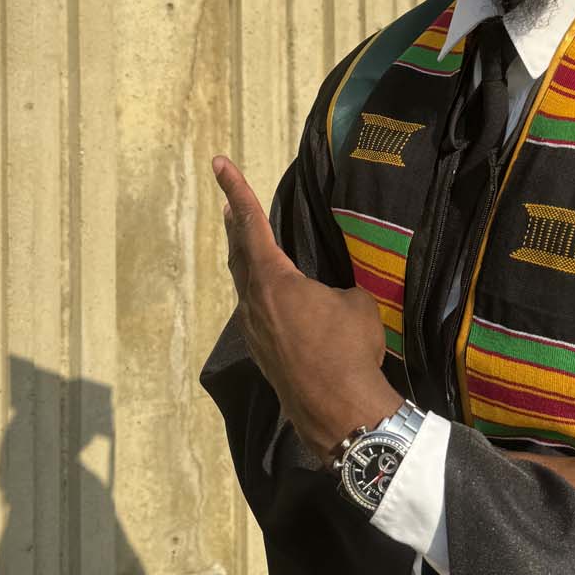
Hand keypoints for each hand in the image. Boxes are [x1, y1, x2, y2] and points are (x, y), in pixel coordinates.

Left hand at [214, 156, 401, 461]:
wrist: (338, 411)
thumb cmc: (349, 349)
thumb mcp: (356, 304)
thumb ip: (337, 288)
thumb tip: (333, 294)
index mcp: (275, 281)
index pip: (252, 225)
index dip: (237, 190)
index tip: (219, 164)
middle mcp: (255, 303)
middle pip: (239, 254)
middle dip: (237, 225)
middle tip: (231, 203)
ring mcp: (255, 331)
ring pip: (244, 285)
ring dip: (245, 260)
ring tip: (246, 243)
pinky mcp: (263, 354)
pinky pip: (255, 312)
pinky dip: (258, 292)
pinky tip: (270, 298)